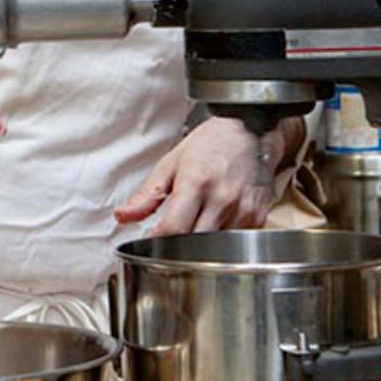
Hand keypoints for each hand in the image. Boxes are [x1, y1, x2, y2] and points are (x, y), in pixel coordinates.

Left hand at [113, 116, 289, 235]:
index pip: (174, 228)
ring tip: (193, 231)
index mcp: (196, 183)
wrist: (249, 131)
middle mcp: (222, 198)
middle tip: (169, 243)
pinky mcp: (258, 217)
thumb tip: (122, 216)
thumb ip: (146, 195)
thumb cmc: (209, 145)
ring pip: (217, 248)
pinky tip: (214, 226)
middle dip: (179, 249)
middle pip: (196, 245)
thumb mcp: (171, 164)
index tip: (150, 245)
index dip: (158, 242)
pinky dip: (221, 241)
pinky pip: (236, 242)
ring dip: (201, 247)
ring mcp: (243, 209)